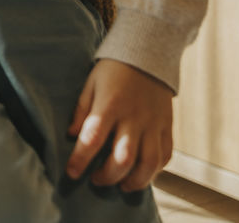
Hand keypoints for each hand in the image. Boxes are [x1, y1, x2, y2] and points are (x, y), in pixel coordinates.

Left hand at [65, 59, 173, 190]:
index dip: (81, 159)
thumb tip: (72, 135)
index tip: (72, 173)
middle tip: (96, 179)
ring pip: (149, 163)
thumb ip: (81, 110)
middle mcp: (134, 117)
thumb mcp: (91, 83)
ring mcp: (153, 124)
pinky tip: (141, 173)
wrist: (148, 53)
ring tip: (121, 184)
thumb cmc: (114, 70)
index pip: (93, 138)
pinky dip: (155, 171)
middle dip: (108, 176)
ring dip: (134, 181)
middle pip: (123, 158)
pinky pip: (166, 155)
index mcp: (110, 105)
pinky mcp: (167, 126)